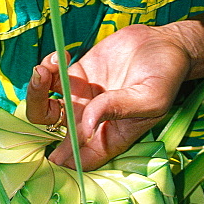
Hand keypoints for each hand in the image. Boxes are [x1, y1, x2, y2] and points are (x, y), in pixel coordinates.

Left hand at [26, 23, 193, 170]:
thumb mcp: (150, 99)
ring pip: (45, 104)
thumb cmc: (166, 78)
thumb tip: (84, 126)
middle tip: (43, 84)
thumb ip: (118, 110)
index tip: (57, 143)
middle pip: (51, 130)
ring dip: (36, 88)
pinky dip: (48, 68)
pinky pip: (50, 78)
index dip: (64, 157)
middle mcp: (89, 122)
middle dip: (39, 110)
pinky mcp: (76, 74)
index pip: (79, 159)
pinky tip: (60, 57)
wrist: (166, 44)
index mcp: (109, 138)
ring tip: (46, 67)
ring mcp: (80, 98)